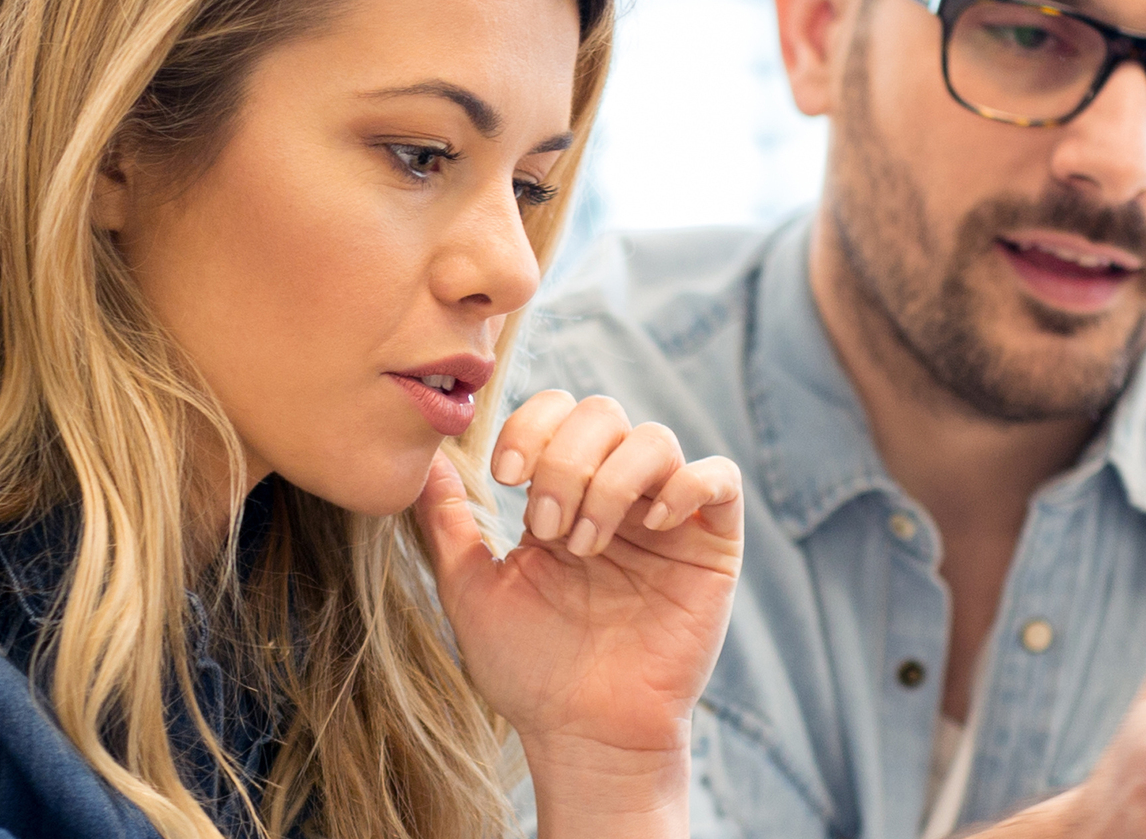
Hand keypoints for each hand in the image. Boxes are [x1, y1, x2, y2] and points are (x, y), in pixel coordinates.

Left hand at [414, 389, 745, 836]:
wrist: (583, 732)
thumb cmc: (528, 671)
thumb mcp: (473, 589)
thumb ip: (449, 522)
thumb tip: (426, 457)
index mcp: (562, 496)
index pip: (555, 413)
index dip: (530, 427)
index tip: (506, 476)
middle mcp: (616, 496)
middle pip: (602, 413)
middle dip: (566, 461)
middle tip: (547, 529)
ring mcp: (666, 519)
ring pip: (655, 437)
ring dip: (611, 482)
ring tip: (586, 546)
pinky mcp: (713, 546)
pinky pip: (719, 478)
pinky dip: (686, 485)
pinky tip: (651, 528)